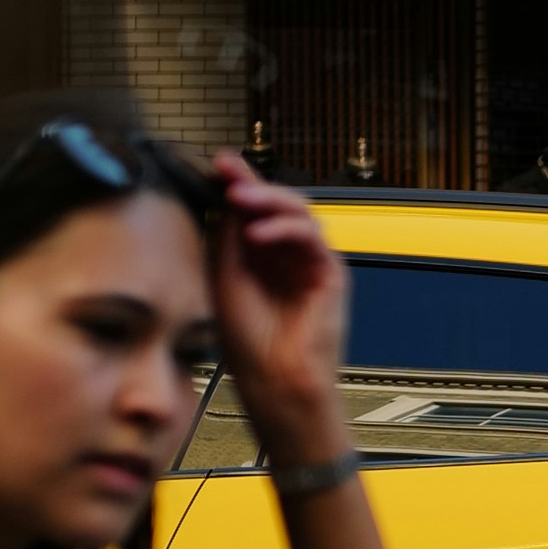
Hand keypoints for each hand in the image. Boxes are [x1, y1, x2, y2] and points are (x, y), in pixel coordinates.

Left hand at [203, 149, 349, 469]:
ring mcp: (310, 263)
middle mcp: (287, 255)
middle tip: (228, 170)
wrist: (274, 384)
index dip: (238, 183)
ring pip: (299, 211)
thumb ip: (228, 240)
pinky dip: (285, 229)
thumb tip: (227, 197)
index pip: (252, 210)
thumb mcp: (225, 280)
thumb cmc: (250, 345)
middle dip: (252, 183)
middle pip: (277, 203)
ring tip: (240, 198)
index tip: (217, 163)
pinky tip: (258, 233)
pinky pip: (312, 236)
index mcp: (261, 257)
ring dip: (268, 199)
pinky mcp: (330, 273)